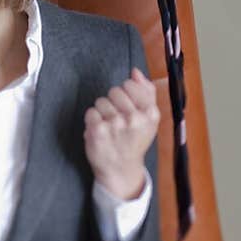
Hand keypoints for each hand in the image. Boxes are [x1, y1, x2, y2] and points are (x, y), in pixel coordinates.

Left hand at [84, 67, 158, 199]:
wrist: (121, 169)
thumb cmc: (135, 140)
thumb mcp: (149, 118)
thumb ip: (146, 91)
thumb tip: (135, 71)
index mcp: (150, 113)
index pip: (130, 84)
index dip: (126, 94)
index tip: (128, 107)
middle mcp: (134, 118)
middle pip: (114, 91)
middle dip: (114, 103)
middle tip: (118, 120)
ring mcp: (115, 124)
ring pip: (101, 101)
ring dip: (102, 112)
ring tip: (110, 127)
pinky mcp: (98, 131)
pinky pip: (90, 112)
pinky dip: (93, 121)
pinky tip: (101, 132)